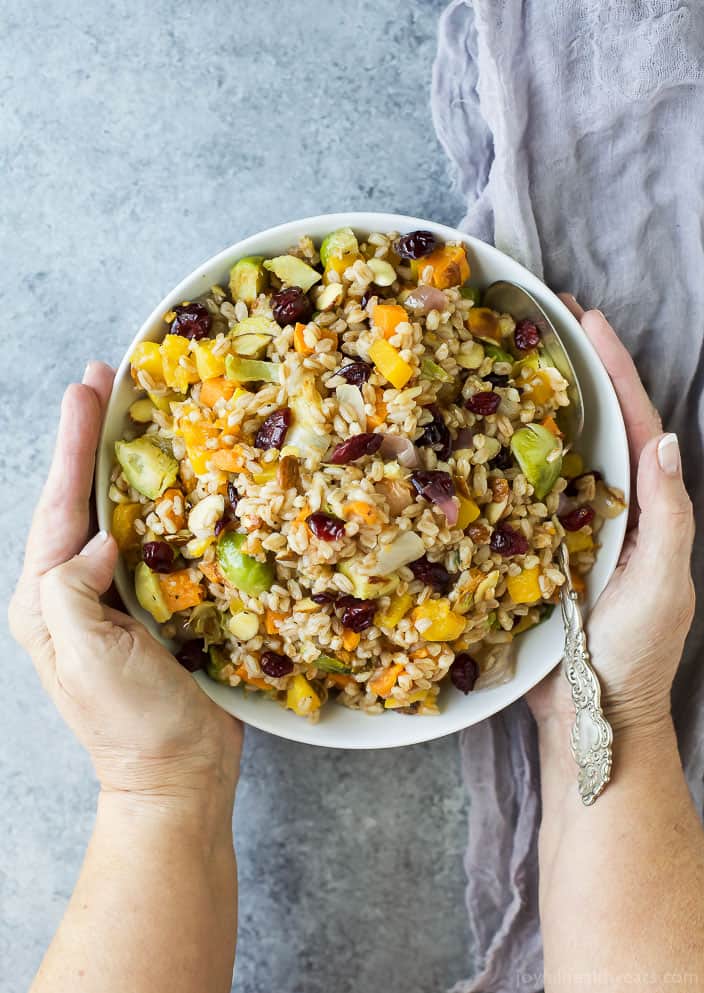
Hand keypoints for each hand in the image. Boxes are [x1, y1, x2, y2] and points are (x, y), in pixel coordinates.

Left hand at [9, 362, 242, 809]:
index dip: (73, 447)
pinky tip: (173, 480)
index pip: (59, 509)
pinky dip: (160, 502)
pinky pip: (152, 541)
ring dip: (123, 461)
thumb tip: (99, 541)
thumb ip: (72, 591)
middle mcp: (73, 592)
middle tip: (103, 381)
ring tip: (133, 413)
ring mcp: (112, 598)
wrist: (177, 775)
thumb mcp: (88, 659)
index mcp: (47, 601)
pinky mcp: (151, 606)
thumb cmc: (132, 725)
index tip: (86, 392)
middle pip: (80, 499)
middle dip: (89, 439)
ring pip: (115, 513)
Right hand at [528, 301, 695, 741]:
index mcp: (647, 510)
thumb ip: (668, 516)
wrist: (590, 718)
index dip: (616, 371)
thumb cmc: (633, 656)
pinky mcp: (536, 553)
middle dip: (578, 374)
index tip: (588, 321)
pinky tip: (478, 440)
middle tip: (545, 325)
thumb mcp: (663, 584)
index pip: (636, 425)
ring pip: (555, 457)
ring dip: (538, 409)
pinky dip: (505, 462)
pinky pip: (520, 498)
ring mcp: (571, 531)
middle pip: (596, 428)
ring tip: (510, 365)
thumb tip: (665, 439)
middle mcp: (610, 511)